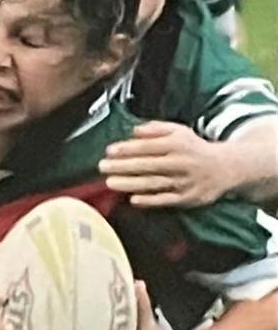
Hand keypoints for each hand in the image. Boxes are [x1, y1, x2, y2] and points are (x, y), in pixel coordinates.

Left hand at [99, 121, 232, 207]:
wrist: (226, 167)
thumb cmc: (193, 148)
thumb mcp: (178, 131)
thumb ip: (156, 129)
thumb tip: (134, 130)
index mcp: (177, 144)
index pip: (148, 146)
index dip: (128, 148)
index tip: (109, 151)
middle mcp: (181, 162)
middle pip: (148, 165)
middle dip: (124, 166)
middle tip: (102, 167)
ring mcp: (184, 181)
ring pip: (154, 183)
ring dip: (131, 183)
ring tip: (110, 183)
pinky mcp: (188, 198)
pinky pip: (166, 200)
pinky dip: (150, 200)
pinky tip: (133, 200)